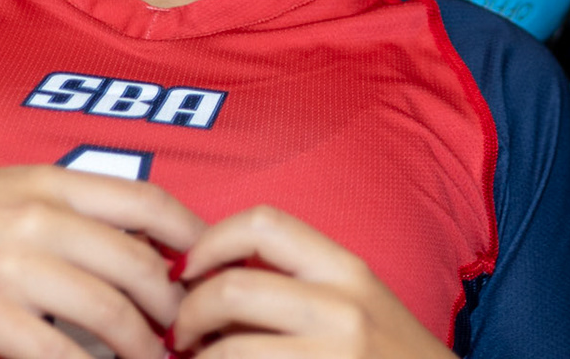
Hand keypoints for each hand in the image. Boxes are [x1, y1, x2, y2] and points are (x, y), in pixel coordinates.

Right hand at [0, 165, 205, 358]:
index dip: (190, 236)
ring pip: (109, 312)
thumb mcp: (7, 193)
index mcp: (49, 181)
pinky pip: (58, 353)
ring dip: (140, 346)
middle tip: (184, 330)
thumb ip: (66, 209)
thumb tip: (133, 243)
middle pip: (137, 265)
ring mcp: (12, 265)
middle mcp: (37, 216)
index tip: (207, 265)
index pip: (147, 201)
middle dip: (171, 305)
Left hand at [171, 206, 455, 358]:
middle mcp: (342, 307)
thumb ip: (302, 282)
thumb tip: (214, 276)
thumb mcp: (359, 302)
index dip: (210, 240)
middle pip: (231, 288)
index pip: (263, 223)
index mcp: (347, 269)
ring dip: (196, 358)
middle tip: (181, 333)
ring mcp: (332, 355)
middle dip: (188, 312)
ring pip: (228, 348)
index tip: (189, 269)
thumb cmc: (389, 357)